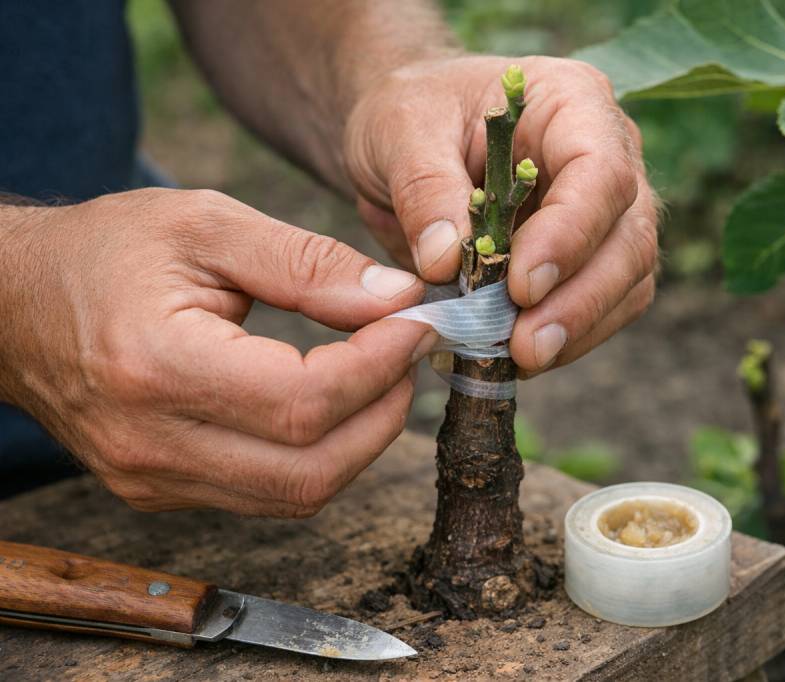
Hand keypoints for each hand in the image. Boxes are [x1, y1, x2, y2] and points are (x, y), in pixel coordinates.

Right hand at [0, 189, 433, 515]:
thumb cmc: (108, 252)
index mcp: (157, 367)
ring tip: (380, 375)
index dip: (380, 367)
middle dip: (384, 414)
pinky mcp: (160, 491)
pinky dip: (318, 454)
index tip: (417, 324)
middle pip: (311, 471)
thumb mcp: (207, 225)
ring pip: (297, 495)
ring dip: (360, 440)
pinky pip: (267, 494)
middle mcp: (152, 443)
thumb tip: (397, 299)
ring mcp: (153, 480)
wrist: (16, 304)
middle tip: (408, 354)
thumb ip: (307, 263)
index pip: (304, 401)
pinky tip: (333, 403)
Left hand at [344, 55, 657, 375]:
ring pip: (629, 279)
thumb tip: (446, 263)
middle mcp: (610, 152)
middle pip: (630, 236)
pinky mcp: (594, 257)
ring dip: (579, 328)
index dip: (569, 235)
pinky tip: (519, 357)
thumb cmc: (412, 114)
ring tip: (518, 358)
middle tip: (525, 346)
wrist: (410, 139)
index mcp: (572, 102)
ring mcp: (609, 209)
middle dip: (582, 300)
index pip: (601, 172)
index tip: (520, 287)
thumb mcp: (400, 129)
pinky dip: (568, 338)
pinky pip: (605, 306)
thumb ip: (424, 188)